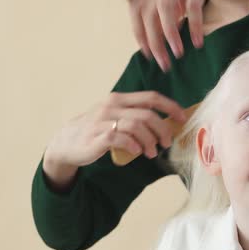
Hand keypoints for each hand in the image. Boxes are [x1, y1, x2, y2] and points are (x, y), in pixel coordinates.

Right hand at [44, 91, 186, 170]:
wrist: (66, 142)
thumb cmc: (97, 130)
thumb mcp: (116, 117)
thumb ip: (136, 116)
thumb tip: (166, 123)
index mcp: (120, 99)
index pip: (151, 97)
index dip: (170, 106)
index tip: (182, 118)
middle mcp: (112, 106)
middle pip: (147, 114)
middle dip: (162, 129)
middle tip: (166, 143)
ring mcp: (103, 120)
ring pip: (136, 126)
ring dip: (149, 141)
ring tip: (152, 152)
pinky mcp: (97, 136)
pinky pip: (120, 138)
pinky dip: (133, 145)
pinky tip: (136, 152)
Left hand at [127, 0, 247, 70]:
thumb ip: (171, 13)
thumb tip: (163, 39)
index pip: (137, 9)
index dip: (138, 32)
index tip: (147, 54)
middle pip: (148, 13)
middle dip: (154, 41)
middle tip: (163, 63)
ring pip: (165, 7)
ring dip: (170, 34)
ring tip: (178, 54)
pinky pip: (193, 5)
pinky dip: (194, 25)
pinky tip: (198, 42)